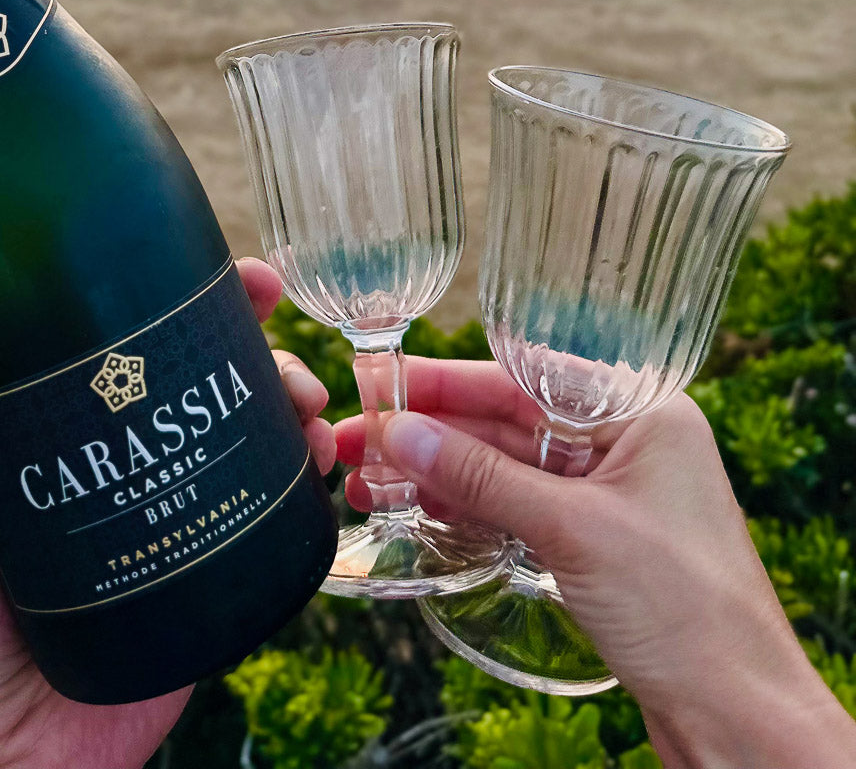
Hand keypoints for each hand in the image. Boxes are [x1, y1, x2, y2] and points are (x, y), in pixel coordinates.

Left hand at [0, 258, 331, 768]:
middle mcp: (119, 463)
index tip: (243, 276)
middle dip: (261, 352)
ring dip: (291, 410)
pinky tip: (319, 469)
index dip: (190, 298)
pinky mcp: (200, 580)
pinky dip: (300, 485)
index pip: (129, 343)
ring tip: (313, 417)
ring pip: (245, 439)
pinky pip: (263, 520)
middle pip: (203, 380)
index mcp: (60, 436)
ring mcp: (165, 516)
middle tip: (290, 363)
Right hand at [335, 359, 855, 768]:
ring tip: (369, 481)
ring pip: (509, 467)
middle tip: (358, 440)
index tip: (383, 383)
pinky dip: (471, 508)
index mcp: (643, 412)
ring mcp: (613, 494)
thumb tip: (402, 435)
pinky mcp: (600, 542)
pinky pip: (522, 507)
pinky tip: (418, 510)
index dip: (447, 382)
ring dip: (441, 474)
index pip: (525, 378)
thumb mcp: (573, 529)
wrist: (739, 718)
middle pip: (510, 421)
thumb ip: (483, 478)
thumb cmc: (684, 612)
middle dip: (432, 433)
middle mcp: (629, 443)